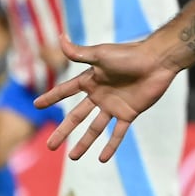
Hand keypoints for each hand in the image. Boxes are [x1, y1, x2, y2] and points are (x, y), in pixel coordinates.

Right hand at [34, 35, 179, 161]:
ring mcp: (114, 105)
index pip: (66, 91)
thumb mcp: (101, 54)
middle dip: (63, 130)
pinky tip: (102, 159)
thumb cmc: (130, 55)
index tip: (36, 105)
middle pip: (76, 116)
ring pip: (95, 128)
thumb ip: (79, 52)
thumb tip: (59, 37)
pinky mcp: (129, 113)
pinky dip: (111, 145)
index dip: (51, 97)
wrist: (158, 61)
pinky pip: (118, 132)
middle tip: (49, 146)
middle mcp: (100, 94)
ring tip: (73, 157)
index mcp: (91, 80)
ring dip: (84, 143)